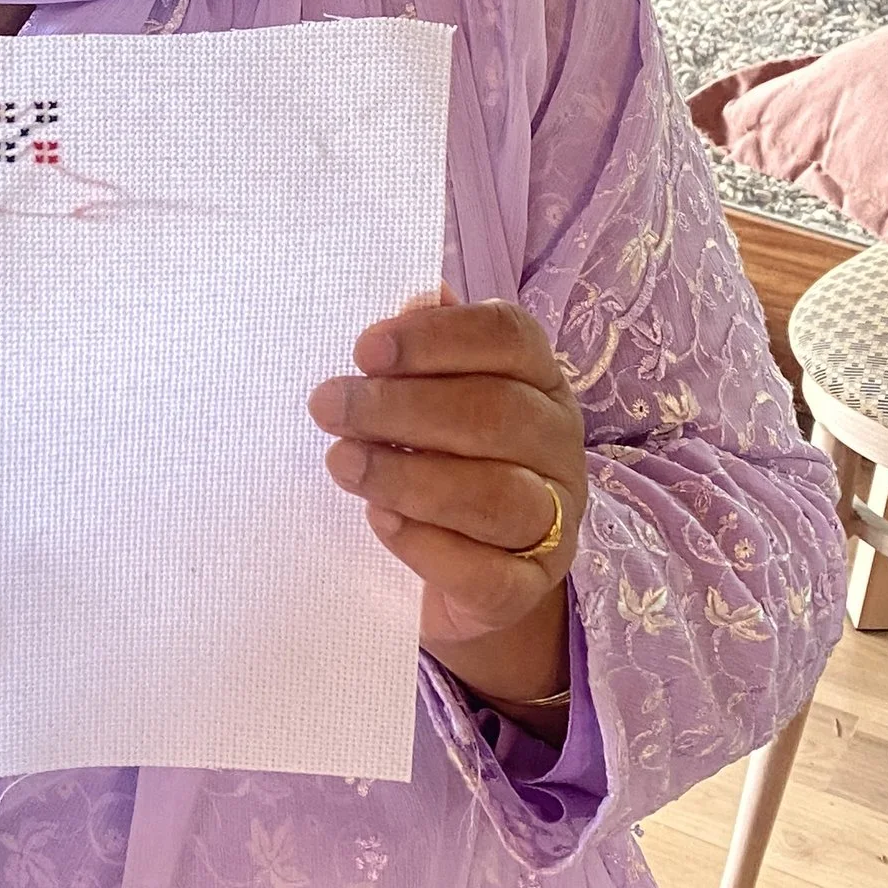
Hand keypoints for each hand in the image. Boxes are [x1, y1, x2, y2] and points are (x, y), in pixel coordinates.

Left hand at [307, 289, 585, 713]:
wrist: (471, 575)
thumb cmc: (444, 461)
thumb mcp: (433, 397)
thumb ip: (426, 349)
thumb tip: (417, 300)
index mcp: (540, 379)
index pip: (508, 338)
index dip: (436, 337)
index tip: (365, 349)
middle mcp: (558, 444)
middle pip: (496, 415)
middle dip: (403, 408)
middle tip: (329, 407)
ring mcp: (554, 520)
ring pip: (497, 495)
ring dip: (408, 477)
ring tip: (342, 463)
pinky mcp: (528, 586)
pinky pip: (486, 571)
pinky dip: (427, 546)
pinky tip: (379, 522)